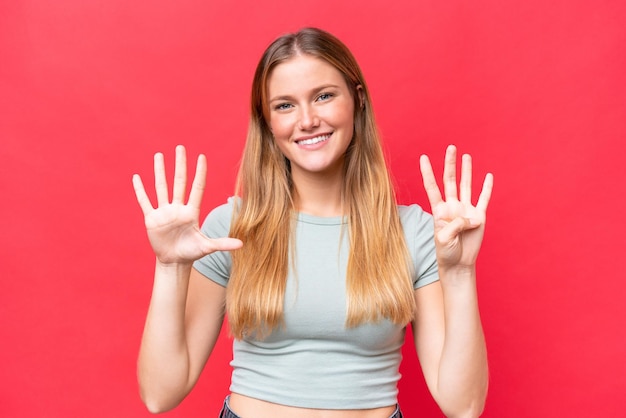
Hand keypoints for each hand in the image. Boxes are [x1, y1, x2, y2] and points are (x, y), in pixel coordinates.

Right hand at [132, 145, 241, 264]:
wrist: (174, 262)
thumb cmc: (191, 253)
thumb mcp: (207, 247)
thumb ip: (223, 244)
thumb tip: (242, 245)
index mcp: (191, 212)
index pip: (197, 188)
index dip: (199, 173)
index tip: (202, 157)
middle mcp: (178, 208)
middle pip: (179, 182)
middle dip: (180, 164)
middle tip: (180, 147)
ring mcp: (164, 212)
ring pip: (161, 187)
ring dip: (159, 171)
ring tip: (159, 155)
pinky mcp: (152, 219)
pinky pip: (145, 201)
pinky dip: (140, 190)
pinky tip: (137, 177)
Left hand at [420, 145, 492, 270]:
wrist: (458, 265)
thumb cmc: (446, 253)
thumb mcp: (444, 238)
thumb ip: (454, 225)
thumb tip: (471, 218)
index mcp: (439, 210)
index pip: (431, 187)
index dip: (427, 172)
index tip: (423, 157)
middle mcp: (452, 207)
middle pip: (450, 180)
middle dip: (450, 164)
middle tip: (450, 147)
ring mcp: (465, 210)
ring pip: (466, 185)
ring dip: (466, 171)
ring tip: (466, 156)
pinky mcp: (479, 217)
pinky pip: (483, 199)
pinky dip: (486, 188)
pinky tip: (488, 176)